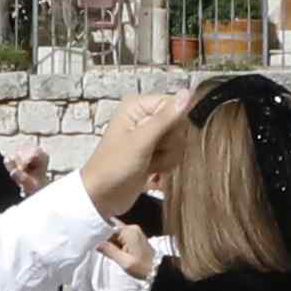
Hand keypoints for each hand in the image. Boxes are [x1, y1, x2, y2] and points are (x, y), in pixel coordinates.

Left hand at [71, 87, 192, 208]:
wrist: (102, 197)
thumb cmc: (112, 167)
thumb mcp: (141, 141)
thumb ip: (166, 118)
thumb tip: (188, 93)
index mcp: (138, 106)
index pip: (175, 105)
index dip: (174, 124)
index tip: (159, 138)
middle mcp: (145, 117)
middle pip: (179, 125)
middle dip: (169, 144)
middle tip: (149, 152)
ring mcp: (150, 136)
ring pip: (179, 142)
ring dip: (167, 157)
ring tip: (147, 163)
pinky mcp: (154, 152)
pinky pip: (174, 155)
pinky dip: (165, 165)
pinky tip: (150, 170)